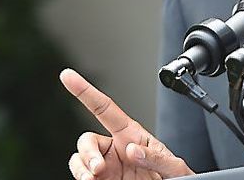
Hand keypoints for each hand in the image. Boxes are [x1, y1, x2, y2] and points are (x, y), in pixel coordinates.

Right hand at [60, 68, 194, 179]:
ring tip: (93, 178)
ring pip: (79, 158)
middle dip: (87, 152)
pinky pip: (81, 175)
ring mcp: (107, 166)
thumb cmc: (175, 178)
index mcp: (131, 134)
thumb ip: (155, 157)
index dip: (85, 91)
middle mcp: (115, 148)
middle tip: (99, 168)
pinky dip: (80, 177)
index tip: (68, 75)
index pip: (104, 108)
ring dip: (81, 167)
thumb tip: (131, 150)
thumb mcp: (173, 165)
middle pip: (87, 140)